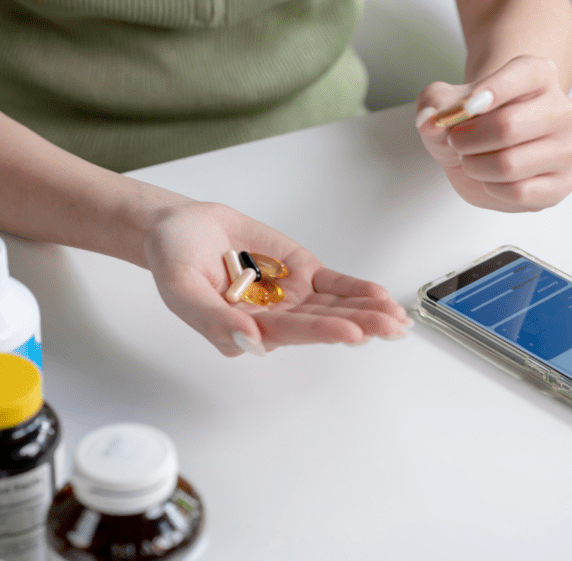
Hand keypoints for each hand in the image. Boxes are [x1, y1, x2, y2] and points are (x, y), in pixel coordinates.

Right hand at [142, 202, 411, 355]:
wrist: (180, 228)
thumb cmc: (174, 259)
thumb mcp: (180, 287)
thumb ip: (212, 319)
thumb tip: (248, 344)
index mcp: (244, 330)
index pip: (290, 332)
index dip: (321, 331)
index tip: (351, 332)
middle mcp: (274, 319)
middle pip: (321, 323)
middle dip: (358, 326)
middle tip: (389, 328)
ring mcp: (291, 297)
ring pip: (334, 306)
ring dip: (367, 312)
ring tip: (397, 319)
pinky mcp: (301, 273)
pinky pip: (334, 285)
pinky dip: (357, 290)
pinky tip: (380, 298)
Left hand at [415, 55, 571, 211]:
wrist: (487, 148)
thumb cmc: (474, 121)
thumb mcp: (446, 104)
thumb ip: (434, 104)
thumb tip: (429, 121)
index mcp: (540, 75)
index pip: (525, 74)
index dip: (494, 90)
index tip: (468, 106)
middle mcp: (562, 110)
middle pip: (508, 126)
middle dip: (468, 139)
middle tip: (458, 141)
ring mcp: (567, 149)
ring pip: (510, 164)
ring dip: (476, 167)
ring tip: (474, 160)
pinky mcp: (563, 183)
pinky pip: (520, 192)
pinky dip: (493, 189)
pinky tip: (493, 179)